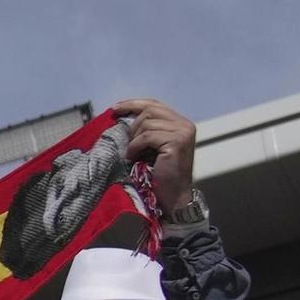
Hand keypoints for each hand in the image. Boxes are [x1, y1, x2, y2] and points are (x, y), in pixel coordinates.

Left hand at [114, 98, 196, 213]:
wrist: (173, 196)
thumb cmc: (160, 175)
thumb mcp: (152, 148)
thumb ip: (147, 131)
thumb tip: (123, 118)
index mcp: (180, 123)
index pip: (155, 104)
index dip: (134, 104)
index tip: (115, 108)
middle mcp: (184, 124)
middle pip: (150, 110)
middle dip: (132, 124)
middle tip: (125, 141)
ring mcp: (182, 132)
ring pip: (147, 123)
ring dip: (133, 139)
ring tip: (132, 154)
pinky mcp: (176, 142)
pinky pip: (147, 136)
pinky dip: (135, 146)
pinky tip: (132, 157)